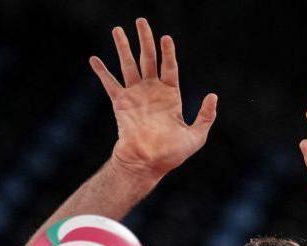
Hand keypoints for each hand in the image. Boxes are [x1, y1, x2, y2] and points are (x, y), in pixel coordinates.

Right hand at [90, 18, 217, 180]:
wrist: (146, 164)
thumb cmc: (171, 154)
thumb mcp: (196, 136)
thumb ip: (206, 116)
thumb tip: (213, 95)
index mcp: (170, 96)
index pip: (170, 67)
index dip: (168, 52)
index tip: (166, 37)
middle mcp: (151, 92)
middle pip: (148, 59)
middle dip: (145, 39)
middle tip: (141, 21)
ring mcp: (135, 96)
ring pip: (128, 65)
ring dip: (122, 47)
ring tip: (117, 29)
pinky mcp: (120, 104)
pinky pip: (110, 84)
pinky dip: (102, 71)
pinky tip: (94, 59)